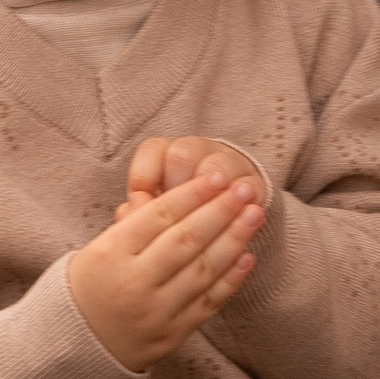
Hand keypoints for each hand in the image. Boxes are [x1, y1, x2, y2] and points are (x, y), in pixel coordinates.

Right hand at [69, 165, 263, 371]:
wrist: (75, 344)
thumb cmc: (90, 283)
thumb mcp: (97, 247)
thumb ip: (138, 224)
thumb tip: (188, 195)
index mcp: (110, 255)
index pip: (158, 217)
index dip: (192, 193)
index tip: (217, 176)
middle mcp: (133, 283)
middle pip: (186, 240)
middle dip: (220, 211)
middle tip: (245, 189)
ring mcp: (155, 312)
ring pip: (203, 270)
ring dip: (234, 239)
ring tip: (254, 215)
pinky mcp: (172, 334)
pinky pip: (208, 303)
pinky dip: (230, 279)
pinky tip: (247, 255)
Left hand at [116, 135, 266, 219]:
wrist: (228, 211)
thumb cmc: (179, 213)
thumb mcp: (156, 209)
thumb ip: (139, 211)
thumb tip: (125, 215)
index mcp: (168, 153)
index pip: (152, 150)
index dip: (144, 177)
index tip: (141, 204)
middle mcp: (199, 150)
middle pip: (181, 155)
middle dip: (173, 189)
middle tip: (168, 219)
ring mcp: (229, 164)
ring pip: (214, 169)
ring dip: (206, 198)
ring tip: (199, 225)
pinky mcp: (254, 184)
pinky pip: (247, 190)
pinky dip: (237, 210)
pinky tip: (229, 227)